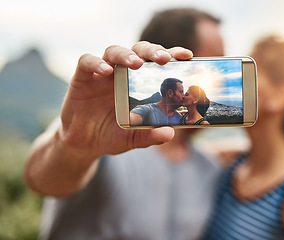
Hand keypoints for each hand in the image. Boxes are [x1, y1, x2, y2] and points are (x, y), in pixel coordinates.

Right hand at [60, 42, 192, 159]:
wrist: (84, 143)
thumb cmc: (113, 135)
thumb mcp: (133, 139)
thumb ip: (149, 136)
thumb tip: (169, 134)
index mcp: (140, 82)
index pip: (157, 62)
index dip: (172, 55)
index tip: (186, 55)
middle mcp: (123, 73)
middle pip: (138, 51)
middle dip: (152, 51)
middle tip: (164, 59)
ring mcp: (102, 73)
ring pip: (114, 51)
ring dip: (126, 54)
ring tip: (136, 64)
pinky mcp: (82, 77)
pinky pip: (86, 62)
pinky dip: (96, 63)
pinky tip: (106, 71)